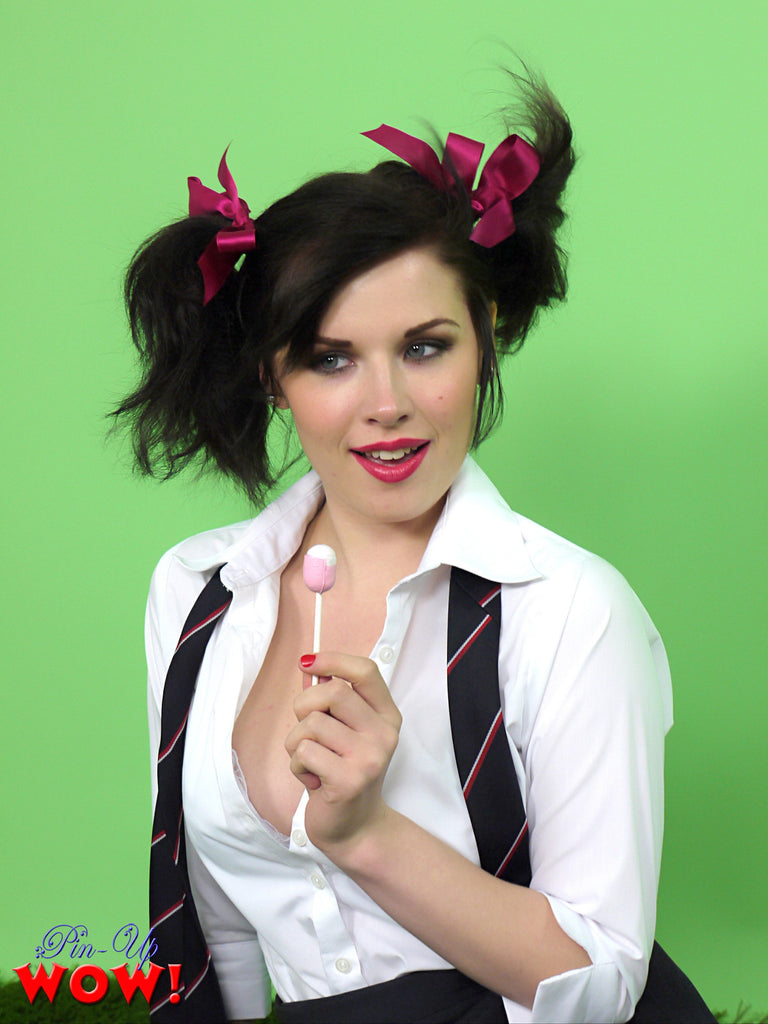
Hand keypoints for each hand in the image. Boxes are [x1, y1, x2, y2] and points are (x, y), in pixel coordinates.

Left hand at [284, 652, 401, 852]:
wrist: (355, 828)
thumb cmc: (343, 772)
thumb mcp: (345, 732)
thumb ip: (332, 702)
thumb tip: (310, 667)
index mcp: (386, 715)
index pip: (366, 671)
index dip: (333, 660)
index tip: (308, 663)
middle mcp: (384, 734)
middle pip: (332, 692)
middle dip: (304, 705)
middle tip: (306, 730)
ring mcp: (369, 757)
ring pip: (311, 724)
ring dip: (296, 743)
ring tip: (312, 761)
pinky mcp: (349, 780)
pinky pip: (303, 752)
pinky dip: (297, 766)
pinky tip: (313, 779)